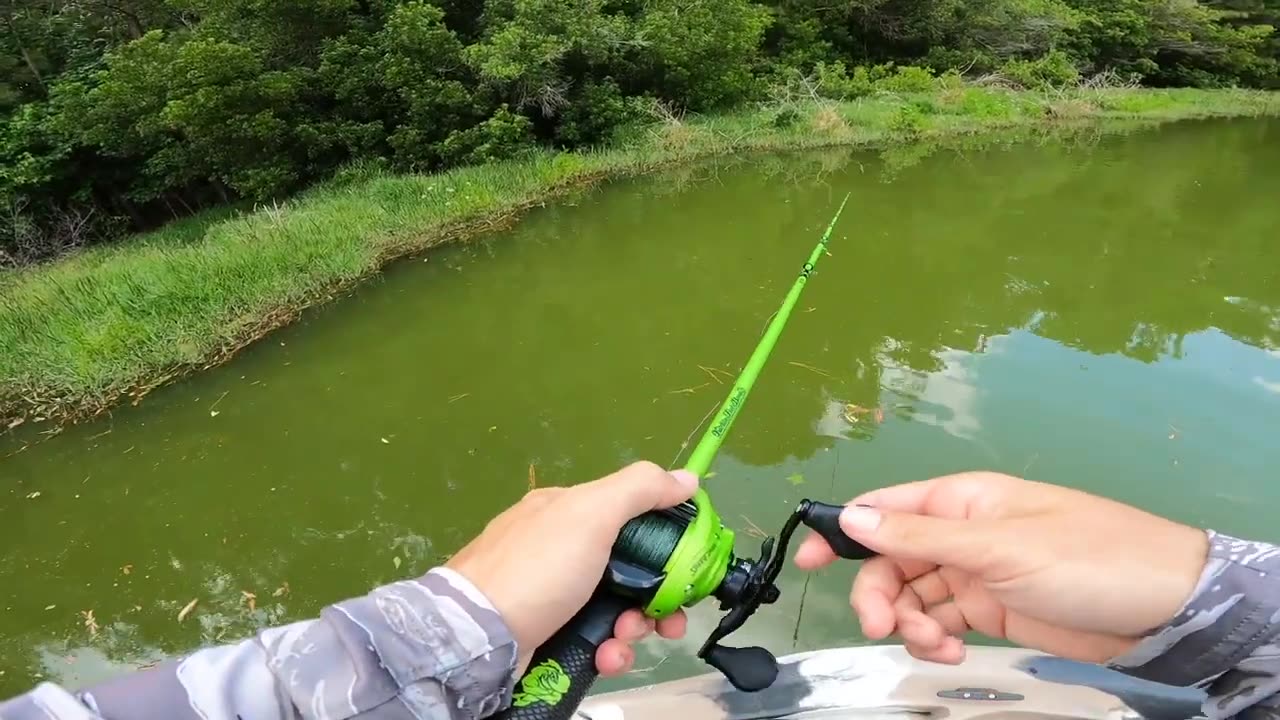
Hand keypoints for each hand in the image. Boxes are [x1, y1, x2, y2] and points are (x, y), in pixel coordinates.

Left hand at [446, 461, 695, 675]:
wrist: (475, 635)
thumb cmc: (537, 568)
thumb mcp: (591, 513)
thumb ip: (640, 490)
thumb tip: (687, 477)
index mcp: (568, 512)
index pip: (631, 518)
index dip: (665, 545)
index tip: (686, 573)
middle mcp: (559, 549)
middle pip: (628, 570)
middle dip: (654, 599)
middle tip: (667, 622)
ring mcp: (551, 594)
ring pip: (613, 609)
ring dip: (632, 629)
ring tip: (623, 642)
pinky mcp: (546, 633)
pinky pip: (591, 639)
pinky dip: (606, 650)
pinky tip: (605, 658)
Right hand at [794, 471, 1208, 663]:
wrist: (1164, 605)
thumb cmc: (1087, 556)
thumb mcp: (998, 545)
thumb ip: (921, 532)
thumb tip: (852, 515)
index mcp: (961, 499)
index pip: (885, 507)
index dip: (842, 529)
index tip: (805, 559)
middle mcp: (962, 532)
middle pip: (892, 559)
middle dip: (878, 592)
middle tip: (879, 627)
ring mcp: (977, 572)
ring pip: (913, 595)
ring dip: (908, 622)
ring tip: (931, 645)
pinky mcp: (992, 610)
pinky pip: (941, 620)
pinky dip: (933, 637)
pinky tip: (947, 651)